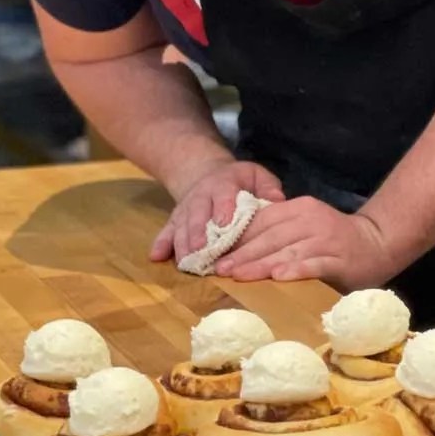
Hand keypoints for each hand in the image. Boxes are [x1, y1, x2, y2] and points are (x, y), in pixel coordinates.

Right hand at [150, 159, 284, 264]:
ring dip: (182, 243)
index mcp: (223, 183)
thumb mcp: (256, 175)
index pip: (223, 194)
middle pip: (197, 212)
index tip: (224, 223)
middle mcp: (201, 195)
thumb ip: (268, 187)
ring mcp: (186, 209)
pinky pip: (166, 231)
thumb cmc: (240, 181)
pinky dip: (161, 244)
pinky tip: (155, 257)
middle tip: (201, 249)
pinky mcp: (175, 221)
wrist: (207, 173)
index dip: (222, 207)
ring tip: (185, 261)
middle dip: (198, 230)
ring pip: (181, 225)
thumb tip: (279, 201)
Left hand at [216, 199, 394, 287]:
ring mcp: (326, 239)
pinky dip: (296, 270)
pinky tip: (278, 278)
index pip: (260, 222)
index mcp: (298, 208)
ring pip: (287, 250)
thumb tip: (237, 248)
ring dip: (260, 264)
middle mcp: (310, 220)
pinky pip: (315, 264)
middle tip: (217, 269)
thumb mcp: (303, 227)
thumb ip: (277, 232)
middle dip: (241, 254)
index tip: (213, 253)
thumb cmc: (333, 240)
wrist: (379, 241)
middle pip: (269, 237)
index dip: (236, 238)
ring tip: (237, 276)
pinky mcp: (340, 259)